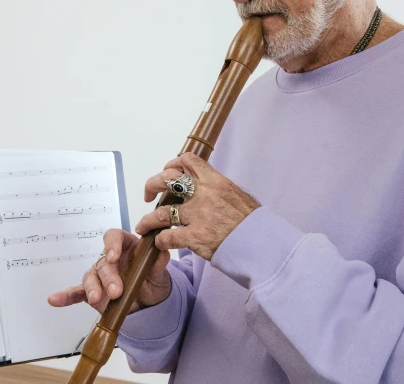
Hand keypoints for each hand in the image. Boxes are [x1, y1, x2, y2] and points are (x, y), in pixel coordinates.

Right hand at [47, 229, 171, 313]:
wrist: (152, 304)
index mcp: (126, 247)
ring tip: (96, 299)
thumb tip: (162, 253)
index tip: (114, 256)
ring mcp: (100, 276)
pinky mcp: (93, 293)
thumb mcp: (160, 273)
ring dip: (92, 287)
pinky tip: (54, 299)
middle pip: (103, 262)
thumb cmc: (154, 281)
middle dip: (108, 277)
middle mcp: (110, 259)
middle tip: (117, 291)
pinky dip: (66, 296)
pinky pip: (77, 292)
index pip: (114, 237)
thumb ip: (159, 264)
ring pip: (91, 277)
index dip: (112, 244)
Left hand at [136, 152, 259, 259]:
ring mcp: (198, 216)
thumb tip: (207, 185)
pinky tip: (160, 243)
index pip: (188, 161)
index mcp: (215, 181)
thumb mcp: (236, 195)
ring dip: (148, 220)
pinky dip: (161, 240)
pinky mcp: (195, 237)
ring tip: (143, 226)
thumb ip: (218, 189)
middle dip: (152, 185)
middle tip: (148, 195)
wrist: (261, 242)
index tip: (167, 172)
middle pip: (166, 180)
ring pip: (161, 212)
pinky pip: (168, 237)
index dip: (172, 164)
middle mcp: (203, 194)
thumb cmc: (253, 222)